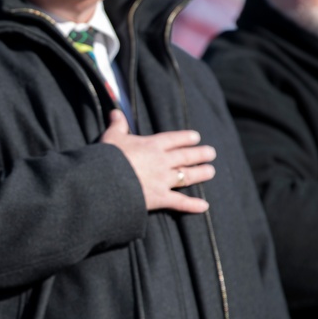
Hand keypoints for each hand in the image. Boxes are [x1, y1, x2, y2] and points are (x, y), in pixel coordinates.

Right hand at [100, 110, 215, 213]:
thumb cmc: (107, 157)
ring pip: (187, 175)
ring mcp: (163, 180)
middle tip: (211, 152)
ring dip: (201, 173)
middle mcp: (162, 161)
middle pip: (185, 156)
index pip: (173, 139)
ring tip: (211, 171)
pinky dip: (193, 205)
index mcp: (151, 145)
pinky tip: (204, 206)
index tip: (196, 137)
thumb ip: (117, 125)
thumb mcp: (111, 137)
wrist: (105, 179)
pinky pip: (180, 202)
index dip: (185, 137)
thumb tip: (116, 112)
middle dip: (200, 154)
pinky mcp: (160, 198)